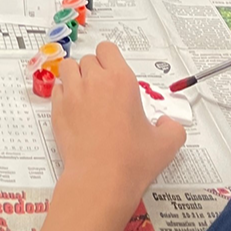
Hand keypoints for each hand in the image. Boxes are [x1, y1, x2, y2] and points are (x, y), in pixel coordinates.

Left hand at [45, 41, 188, 193]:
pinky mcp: (58, 112)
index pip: (108, 49)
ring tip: (85, 92)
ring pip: (68, 69)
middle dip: (95, 69)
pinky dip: (64, 94)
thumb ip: (173, 127)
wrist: (100, 180)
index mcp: (122, 81)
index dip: (111, 58)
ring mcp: (73, 96)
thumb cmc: (128, 161)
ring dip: (76, 76)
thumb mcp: (167, 143)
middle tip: (103, 86)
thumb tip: (168, 125)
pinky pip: (57, 91)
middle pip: (88, 59)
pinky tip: (74, 108)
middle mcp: (95, 82)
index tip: (115, 68)